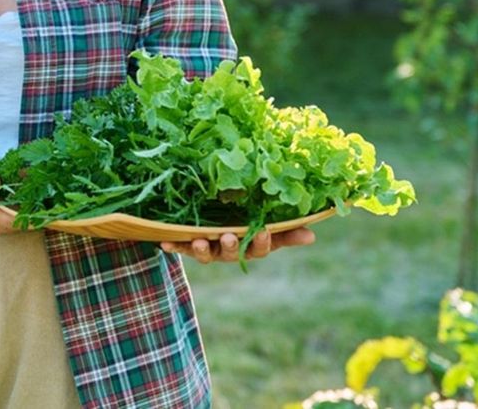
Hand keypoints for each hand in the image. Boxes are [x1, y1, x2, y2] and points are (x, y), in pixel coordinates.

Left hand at [159, 227, 315, 263]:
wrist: (211, 224)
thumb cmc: (246, 224)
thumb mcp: (266, 226)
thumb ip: (286, 231)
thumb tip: (312, 235)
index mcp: (250, 245)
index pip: (259, 247)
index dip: (261, 242)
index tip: (264, 231)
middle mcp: (229, 251)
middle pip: (231, 253)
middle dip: (230, 246)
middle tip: (228, 236)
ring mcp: (209, 249)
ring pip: (206, 254)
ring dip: (202, 249)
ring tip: (200, 240)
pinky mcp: (188, 245)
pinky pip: (180, 247)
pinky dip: (173, 246)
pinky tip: (164, 243)